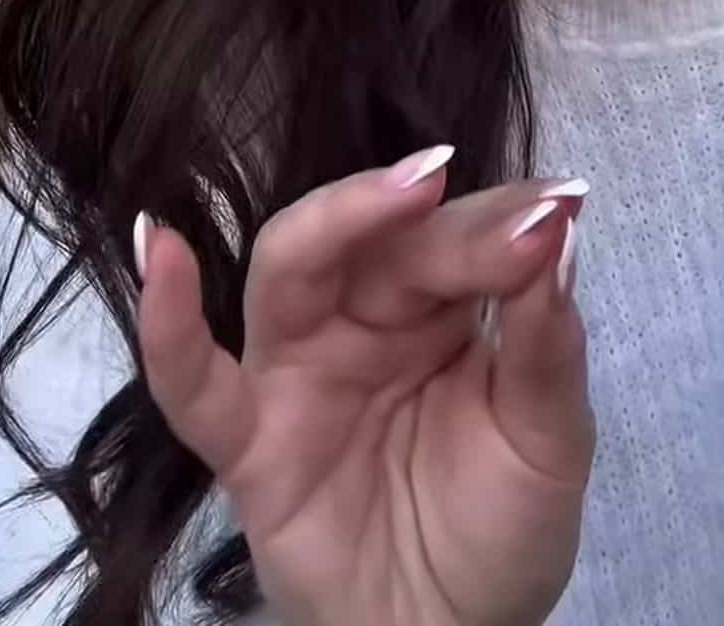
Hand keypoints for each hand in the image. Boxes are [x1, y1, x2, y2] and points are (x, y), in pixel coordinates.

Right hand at [135, 152, 592, 625]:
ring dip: (339, 219)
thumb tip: (563, 223)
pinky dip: (168, 322)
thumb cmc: (501, 532)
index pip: (461, 239)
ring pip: (293, 268)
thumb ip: (547, 340)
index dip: (504, 222)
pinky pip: (194, 382)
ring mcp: (300, 373)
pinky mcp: (249, 443)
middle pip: (381, 241)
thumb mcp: (549, 438)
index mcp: (444, 307)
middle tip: (482, 197)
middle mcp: (367, 321)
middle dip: (431, 216)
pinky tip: (161, 251)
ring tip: (405, 190)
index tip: (559, 202)